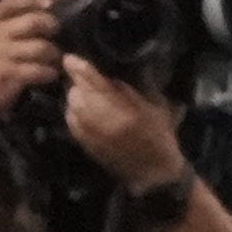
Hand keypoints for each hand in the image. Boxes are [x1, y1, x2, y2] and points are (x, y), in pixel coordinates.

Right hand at [0, 0, 67, 123]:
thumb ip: (9, 30)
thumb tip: (40, 17)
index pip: (9, 2)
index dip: (32, 0)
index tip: (49, 4)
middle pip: (33, 21)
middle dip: (51, 26)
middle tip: (57, 33)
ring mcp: (1, 54)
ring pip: (41, 46)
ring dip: (54, 54)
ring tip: (55, 60)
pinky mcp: (9, 73)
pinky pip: (39, 69)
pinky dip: (49, 72)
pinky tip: (50, 75)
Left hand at [60, 45, 193, 194]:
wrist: (154, 173)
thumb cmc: (161, 137)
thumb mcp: (157, 108)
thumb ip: (135, 91)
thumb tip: (113, 75)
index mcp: (126, 112)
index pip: (96, 86)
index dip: (81, 70)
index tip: (70, 58)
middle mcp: (104, 123)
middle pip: (78, 96)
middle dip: (78, 84)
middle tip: (84, 77)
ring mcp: (92, 136)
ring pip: (72, 108)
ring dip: (75, 98)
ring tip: (83, 93)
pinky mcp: (85, 145)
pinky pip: (71, 122)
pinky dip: (73, 112)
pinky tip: (82, 110)